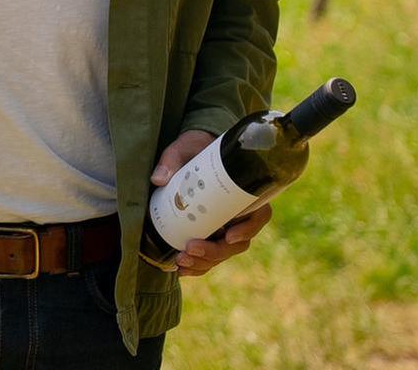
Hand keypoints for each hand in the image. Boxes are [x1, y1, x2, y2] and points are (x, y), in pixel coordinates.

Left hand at [150, 130, 272, 276]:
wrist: (189, 154)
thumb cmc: (193, 148)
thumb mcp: (184, 147)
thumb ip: (172, 160)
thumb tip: (159, 179)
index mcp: (244, 191)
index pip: (259, 215)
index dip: (248, 229)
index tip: (229, 236)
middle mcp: (239, 213)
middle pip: (239, 242)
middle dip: (216, 252)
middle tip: (191, 248)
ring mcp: (226, 227)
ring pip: (224, 253)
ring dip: (205, 262)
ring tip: (181, 261)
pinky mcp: (211, 235)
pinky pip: (210, 257)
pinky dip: (197, 266)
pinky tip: (181, 269)